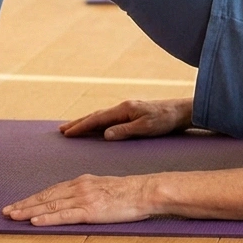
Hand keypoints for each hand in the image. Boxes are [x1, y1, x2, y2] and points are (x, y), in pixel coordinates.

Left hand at [2, 174, 151, 225]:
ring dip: (29, 211)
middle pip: (46, 197)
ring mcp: (83, 199)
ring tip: (13, 216)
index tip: (18, 204)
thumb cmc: (128, 192)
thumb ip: (88, 191)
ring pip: (50, 206)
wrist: (144, 191)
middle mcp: (79, 187)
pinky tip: (34, 221)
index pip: (51, 191)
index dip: (33, 198)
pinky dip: (47, 218)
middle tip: (6, 211)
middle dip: (24, 204)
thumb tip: (76, 199)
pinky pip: (64, 215)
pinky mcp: (90, 211)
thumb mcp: (104, 186)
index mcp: (82, 182)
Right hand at [58, 98, 190, 139]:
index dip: (81, 126)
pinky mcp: (131, 114)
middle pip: (96, 115)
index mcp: (124, 109)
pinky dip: (97, 123)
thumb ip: (124, 131)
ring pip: (101, 117)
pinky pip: (109, 119)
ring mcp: (127, 110)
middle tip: (62, 131)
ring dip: (86, 122)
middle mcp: (123, 107)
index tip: (67, 133)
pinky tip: (95, 128)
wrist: (180, 112)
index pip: (98, 118)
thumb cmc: (165, 121)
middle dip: (78, 123)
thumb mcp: (145, 128)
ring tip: (72, 128)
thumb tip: (104, 135)